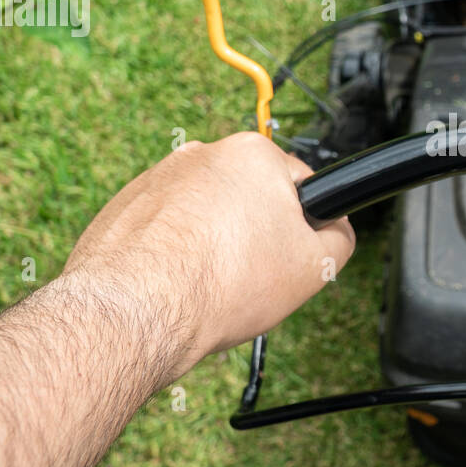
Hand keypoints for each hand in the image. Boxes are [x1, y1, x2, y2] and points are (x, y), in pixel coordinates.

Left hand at [62, 131, 354, 382]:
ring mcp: (158, 177)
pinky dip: (175, 253)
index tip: (293, 256)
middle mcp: (203, 154)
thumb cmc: (219, 285)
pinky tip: (177, 285)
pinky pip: (167, 229)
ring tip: (211, 285)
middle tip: (253, 277)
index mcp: (253, 154)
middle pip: (250, 197)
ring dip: (214, 245)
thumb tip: (336, 230)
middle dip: (255, 235)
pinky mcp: (125, 206)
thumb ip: (340, 238)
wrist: (135, 312)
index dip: (305, 228)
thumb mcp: (315, 268)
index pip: (301, 185)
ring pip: (206, 214)